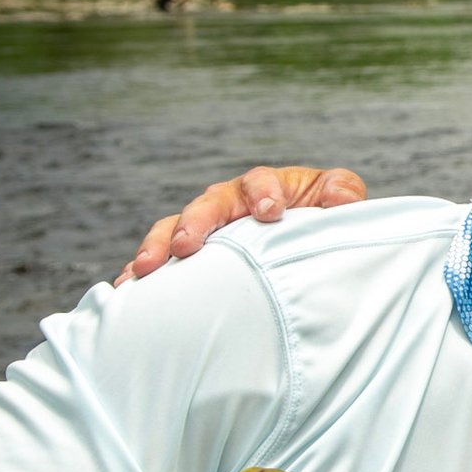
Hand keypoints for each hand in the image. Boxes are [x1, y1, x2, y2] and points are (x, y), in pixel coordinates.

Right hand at [115, 165, 368, 284]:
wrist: (306, 239)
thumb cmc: (321, 216)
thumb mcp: (336, 199)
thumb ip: (341, 192)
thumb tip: (344, 199)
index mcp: (266, 187)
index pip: (260, 183)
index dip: (264, 194)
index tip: (271, 213)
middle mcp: (229, 203)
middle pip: (207, 206)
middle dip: (196, 223)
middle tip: (188, 245)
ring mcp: (205, 228)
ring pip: (174, 230)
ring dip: (159, 247)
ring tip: (145, 269)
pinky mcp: (190, 254)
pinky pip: (161, 259)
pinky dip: (143, 271)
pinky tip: (127, 289)